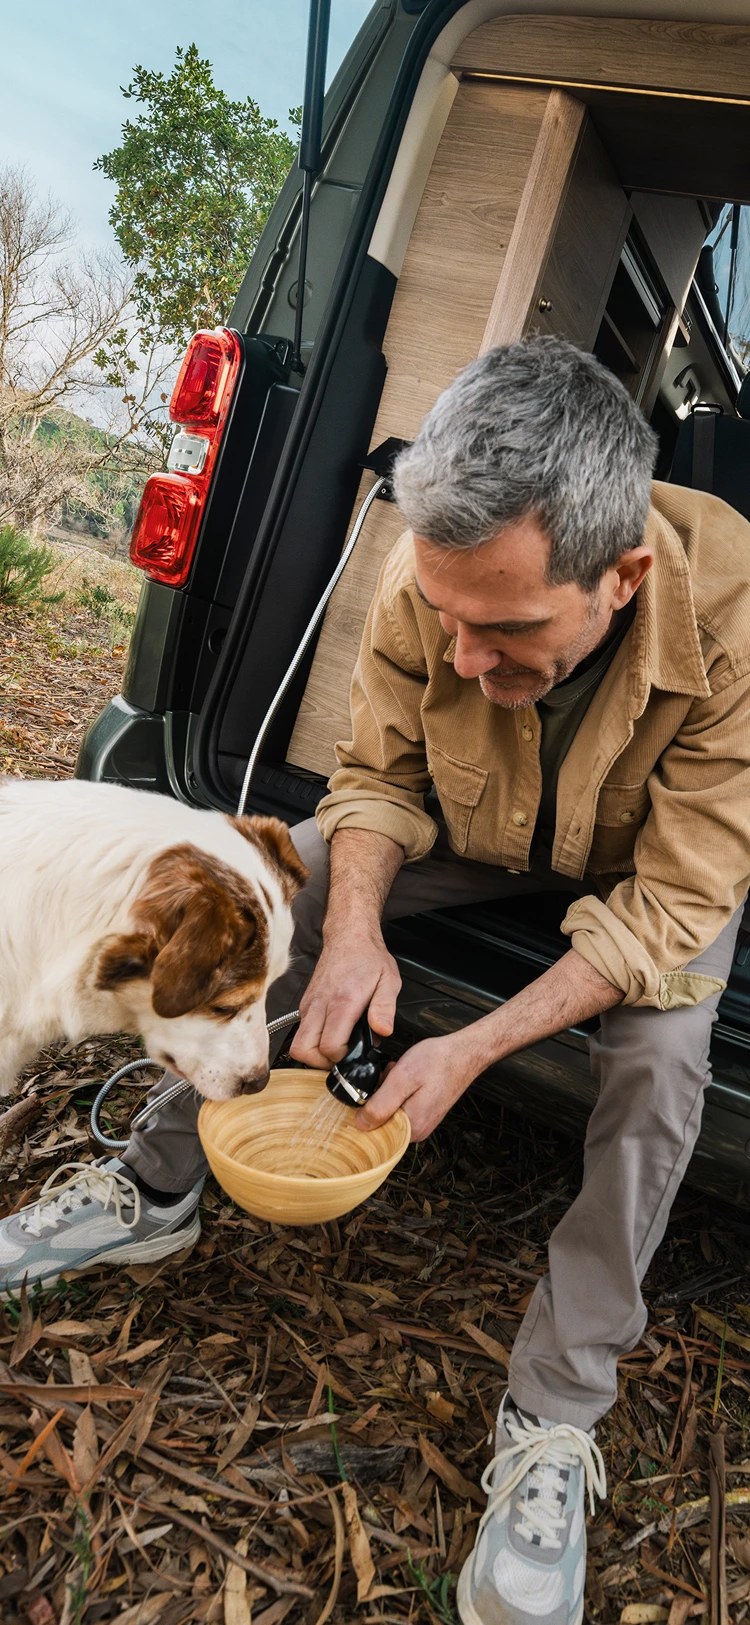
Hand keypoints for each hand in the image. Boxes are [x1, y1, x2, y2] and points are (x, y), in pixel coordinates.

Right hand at [290, 932, 401, 1068]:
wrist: (348, 936)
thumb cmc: (368, 958)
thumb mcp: (389, 980)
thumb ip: (385, 1008)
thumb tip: (382, 1031)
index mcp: (342, 1001)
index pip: (329, 1046)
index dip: (342, 1058)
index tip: (356, 1053)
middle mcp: (319, 1004)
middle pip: (303, 1051)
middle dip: (322, 1063)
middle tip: (343, 1057)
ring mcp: (309, 1005)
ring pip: (297, 1044)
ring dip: (315, 1054)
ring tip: (338, 1048)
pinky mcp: (305, 1005)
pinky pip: (301, 1032)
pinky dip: (313, 1041)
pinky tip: (334, 1033)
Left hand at [354, 1033, 474, 1141]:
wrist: (464, 1053)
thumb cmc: (438, 1062)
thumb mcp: (402, 1078)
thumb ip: (381, 1104)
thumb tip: (361, 1125)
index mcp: (411, 1127)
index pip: (373, 1128)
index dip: (369, 1104)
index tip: (379, 1085)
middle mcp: (417, 1131)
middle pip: (381, 1119)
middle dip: (380, 1096)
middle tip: (391, 1075)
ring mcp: (422, 1123)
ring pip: (390, 1110)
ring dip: (389, 1091)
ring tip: (400, 1074)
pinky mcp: (424, 1113)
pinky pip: (402, 1105)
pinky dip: (399, 1091)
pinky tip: (406, 1077)